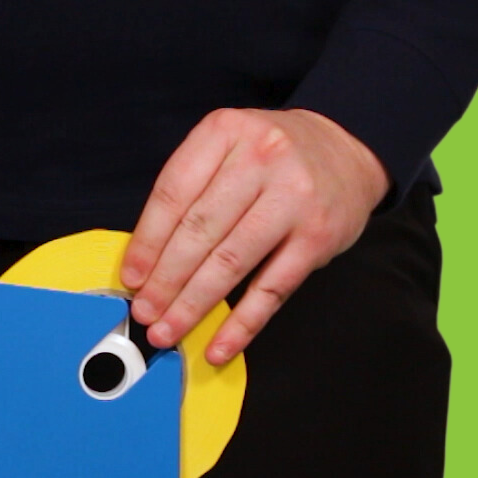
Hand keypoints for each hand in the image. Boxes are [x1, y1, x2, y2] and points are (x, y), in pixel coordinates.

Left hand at [119, 108, 388, 365]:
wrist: (346, 151)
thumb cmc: (273, 157)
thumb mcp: (228, 147)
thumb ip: (192, 190)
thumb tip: (148, 259)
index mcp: (225, 132)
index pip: (174, 194)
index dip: (147, 242)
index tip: (132, 277)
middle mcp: (261, 159)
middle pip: (199, 231)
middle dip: (165, 280)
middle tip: (145, 312)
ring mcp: (293, 198)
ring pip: (231, 263)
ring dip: (194, 305)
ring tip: (168, 331)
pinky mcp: (318, 236)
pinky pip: (272, 288)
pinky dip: (242, 323)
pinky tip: (220, 345)